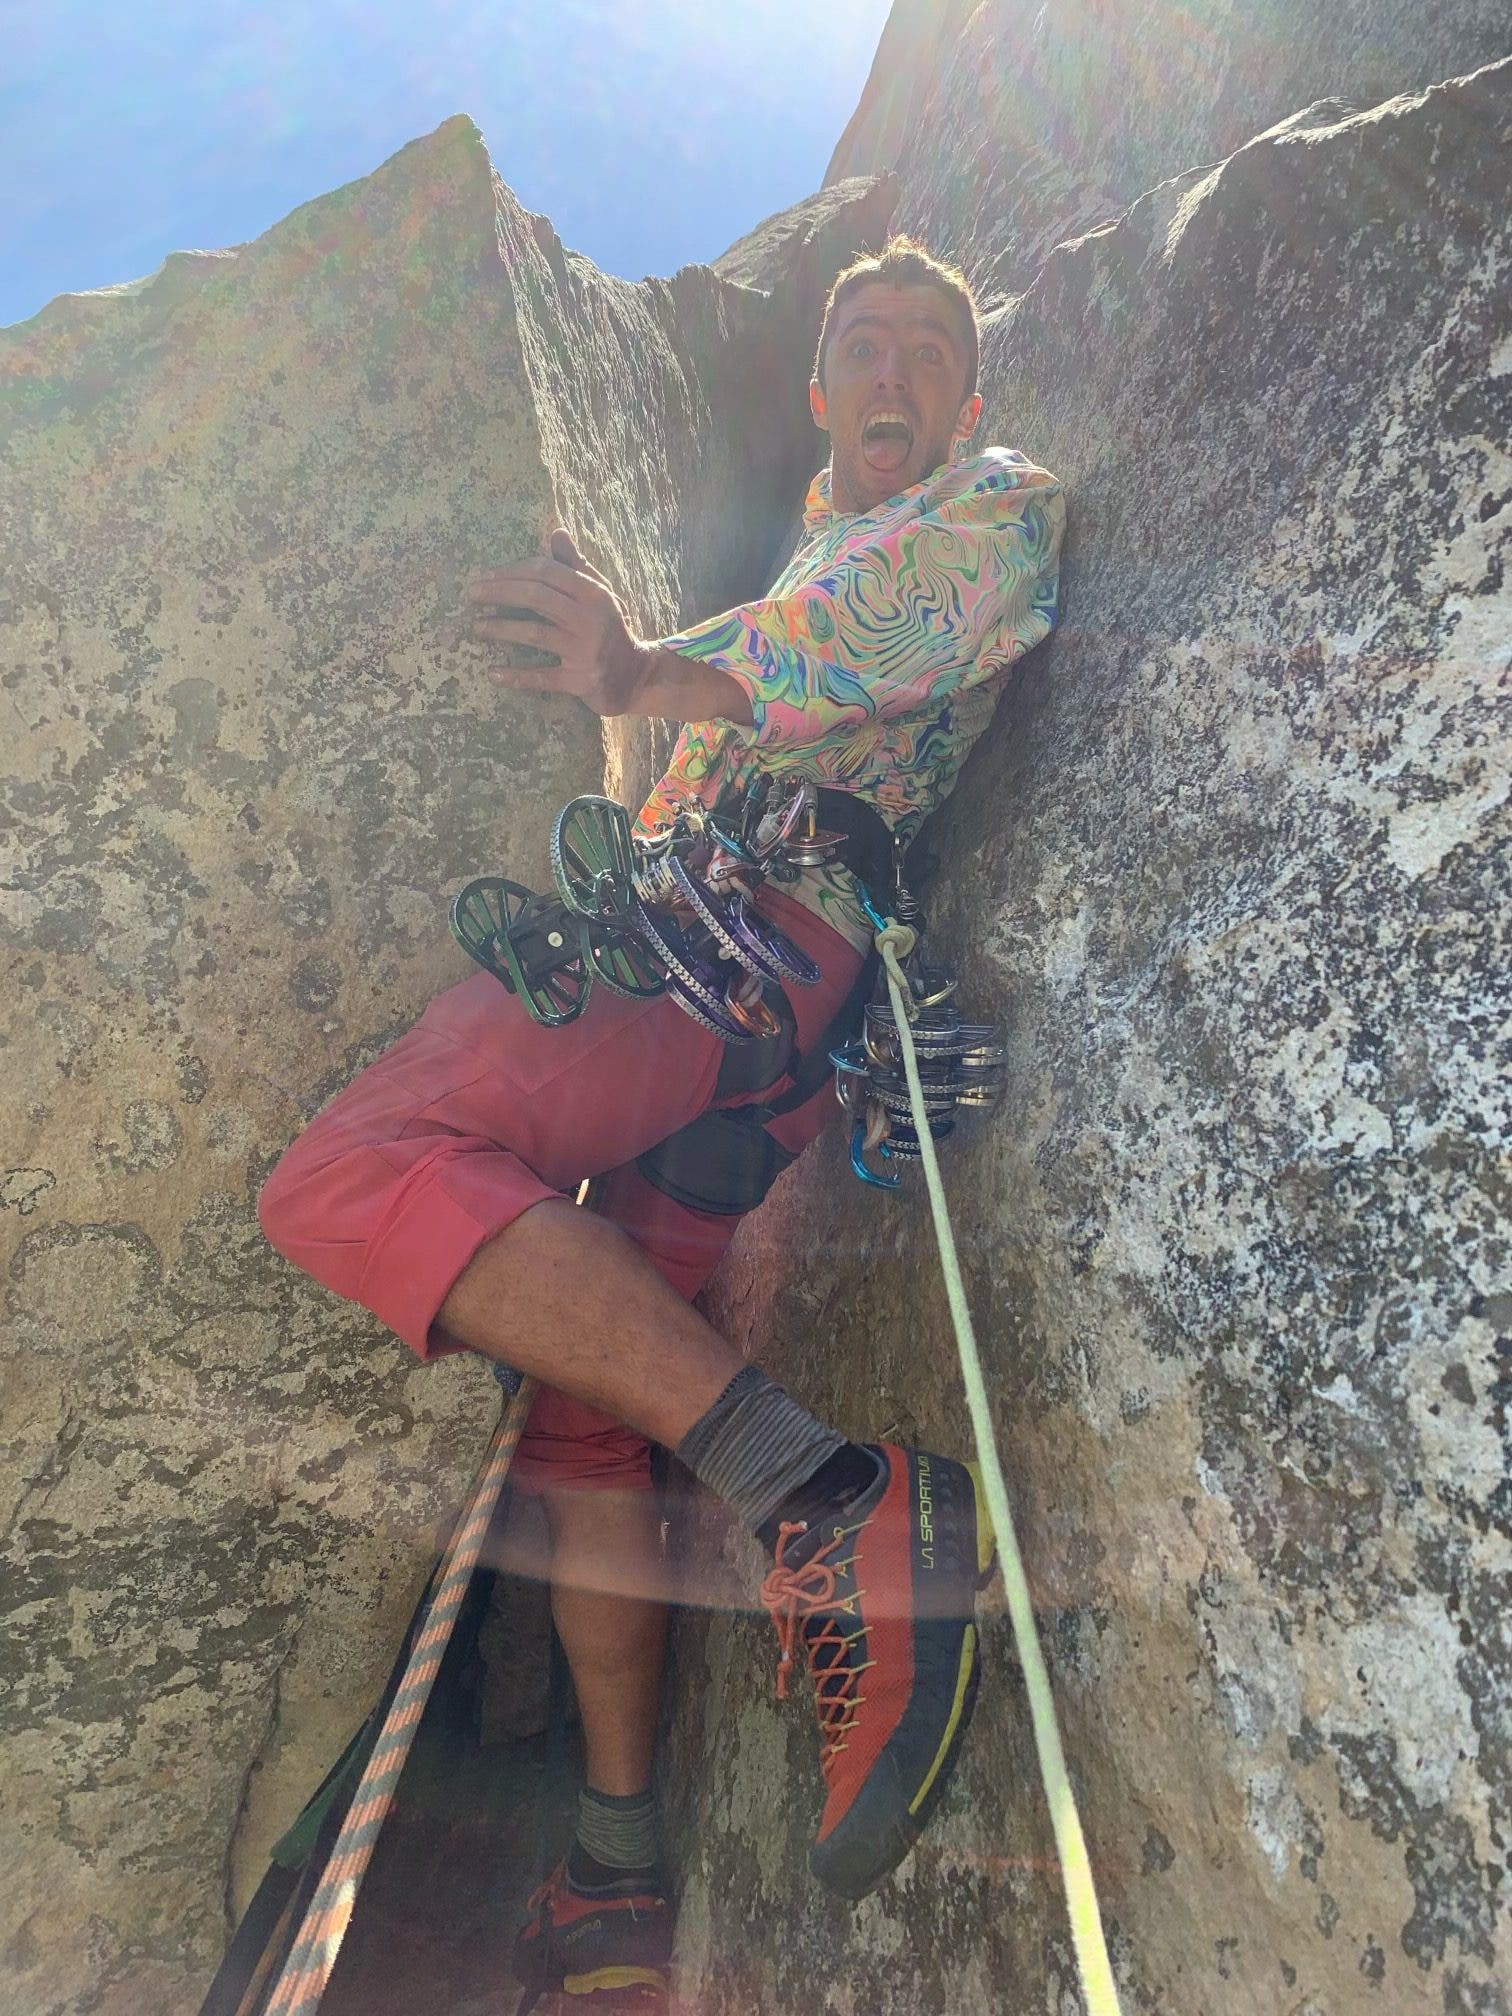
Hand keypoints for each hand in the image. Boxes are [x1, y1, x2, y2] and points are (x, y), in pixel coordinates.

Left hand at [466, 529, 647, 716]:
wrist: (638, 677)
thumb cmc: (612, 630)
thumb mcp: (600, 594)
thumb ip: (576, 565)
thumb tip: (557, 532)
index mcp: (593, 593)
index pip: (546, 571)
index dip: (511, 571)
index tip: (484, 576)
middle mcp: (590, 619)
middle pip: (536, 597)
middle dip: (498, 593)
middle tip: (471, 596)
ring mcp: (585, 651)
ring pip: (534, 633)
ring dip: (500, 629)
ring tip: (476, 627)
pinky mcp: (581, 682)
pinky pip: (542, 677)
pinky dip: (515, 676)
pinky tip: (493, 673)